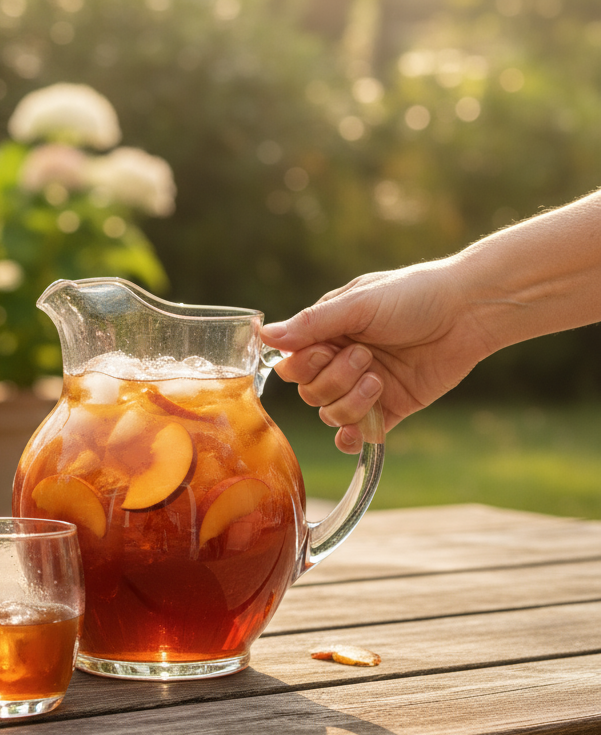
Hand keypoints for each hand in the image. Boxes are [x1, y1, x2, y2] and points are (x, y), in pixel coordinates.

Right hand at [261, 256, 495, 451]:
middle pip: (310, 393)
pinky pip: (358, 435)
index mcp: (328, 334)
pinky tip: (360, 432)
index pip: (293, 366)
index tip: (329, 349)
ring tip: (380, 379)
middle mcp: (341, 362)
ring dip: (352, 402)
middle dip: (335, 380)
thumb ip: (312, 324)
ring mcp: (364, 388)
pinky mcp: (390, 410)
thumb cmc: (414, 295)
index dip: (305, 366)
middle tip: (366, 356)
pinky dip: (354, 439)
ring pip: (332, 414)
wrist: (469, 312)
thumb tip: (264, 334)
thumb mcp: (359, 303)